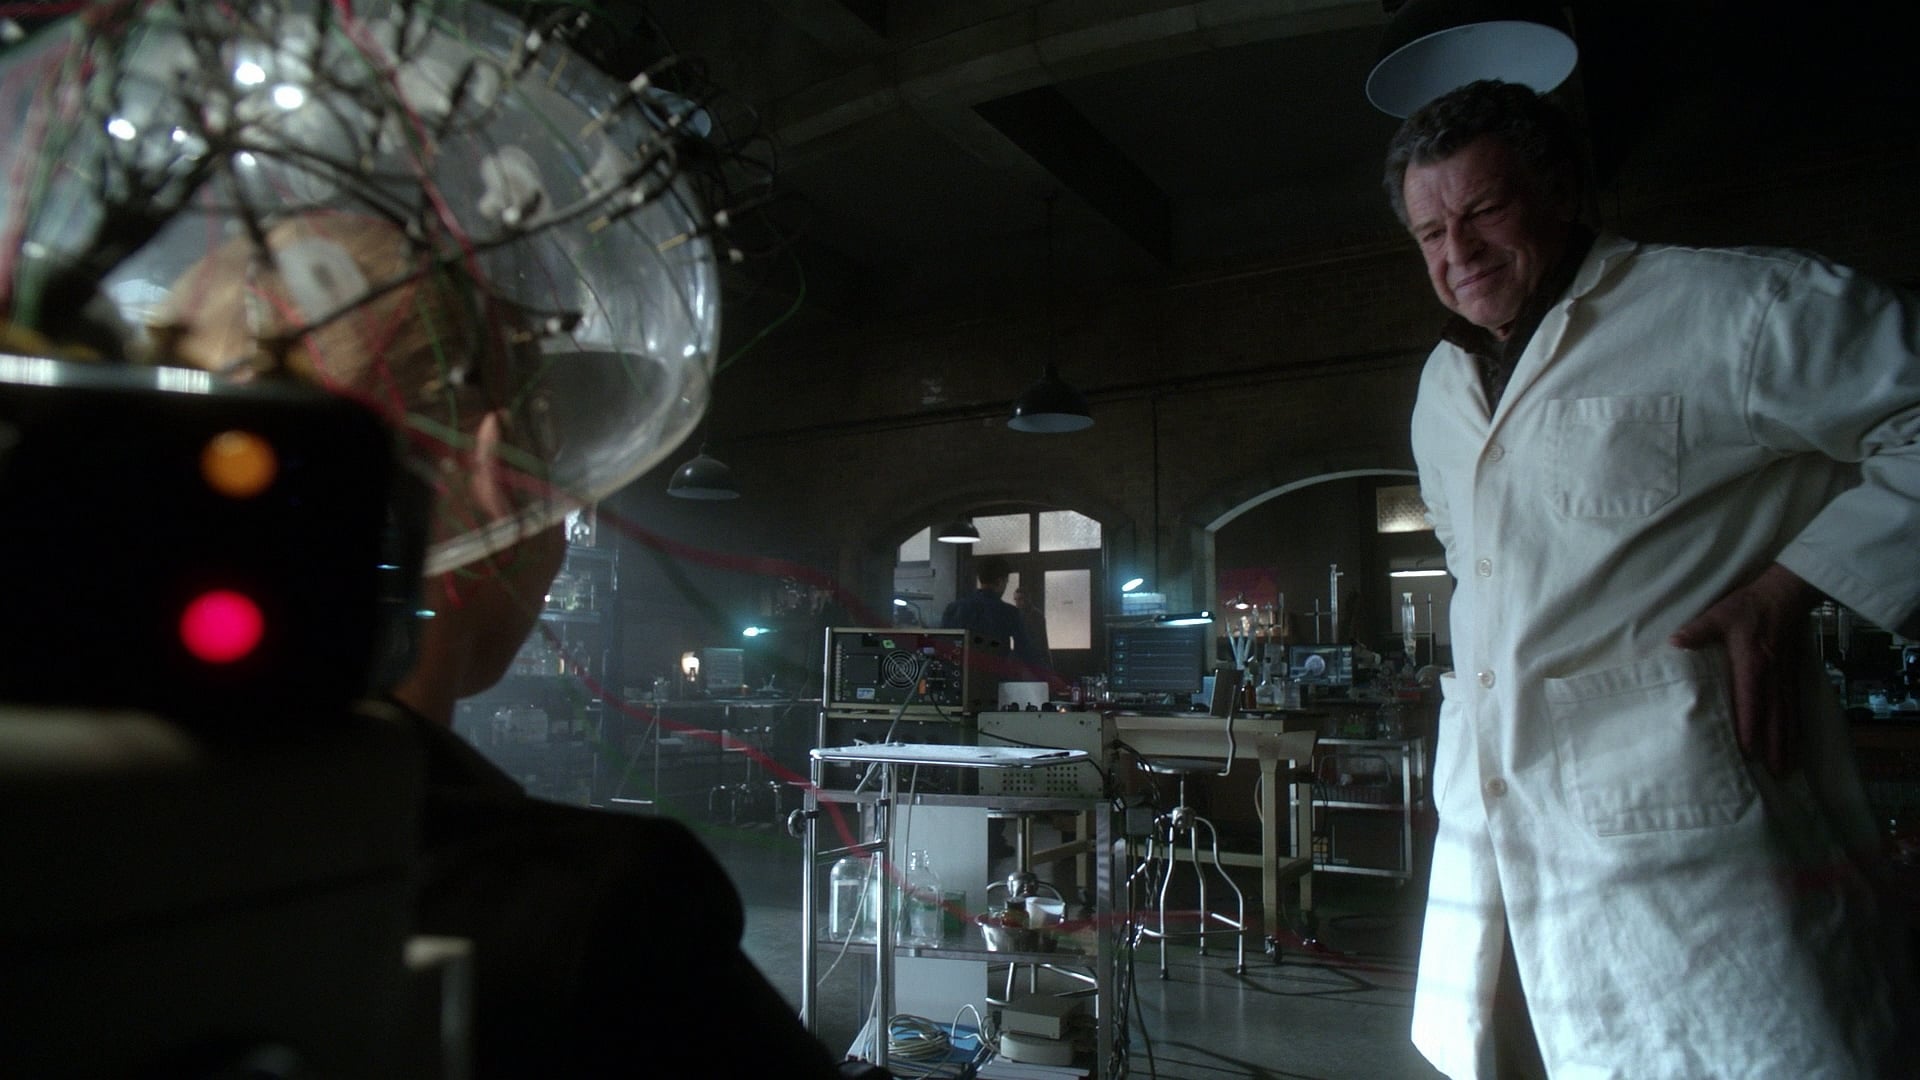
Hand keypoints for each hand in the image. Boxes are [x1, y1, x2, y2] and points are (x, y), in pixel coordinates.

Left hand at [1667, 563, 1821, 775]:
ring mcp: (1786, 677)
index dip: (1750, 726)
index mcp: (1754, 665)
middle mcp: (1773, 677)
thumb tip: (1674, 643)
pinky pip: (1795, 706)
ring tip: (1788, 767)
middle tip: (1775, 773)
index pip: (1751, 701)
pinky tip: (1795, 741)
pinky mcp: (1792, 674)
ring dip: (1788, 742)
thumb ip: (1698, 631)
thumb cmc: (1749, 606)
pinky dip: (1796, 726)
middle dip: (1775, 746)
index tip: (1748, 751)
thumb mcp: (1720, 614)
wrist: (1785, 593)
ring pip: (1788, 716)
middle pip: (1775, 717)